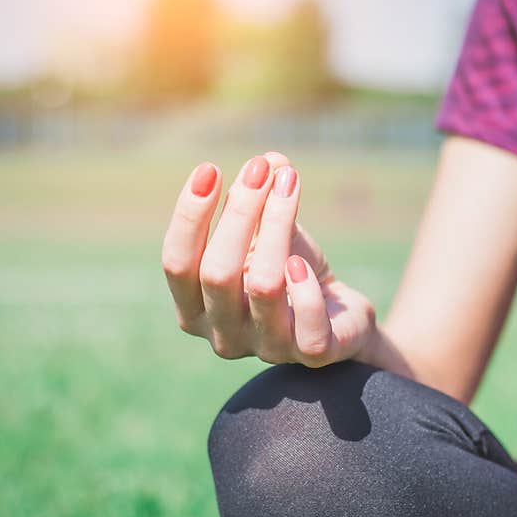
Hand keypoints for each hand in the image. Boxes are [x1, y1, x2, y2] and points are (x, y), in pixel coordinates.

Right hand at [162, 151, 375, 367]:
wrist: (339, 314)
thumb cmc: (289, 270)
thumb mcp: (269, 231)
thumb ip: (261, 198)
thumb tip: (271, 162)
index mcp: (195, 309)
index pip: (177, 264)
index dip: (189, 216)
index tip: (210, 169)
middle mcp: (224, 336)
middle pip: (218, 273)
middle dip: (239, 212)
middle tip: (261, 168)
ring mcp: (267, 349)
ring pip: (264, 287)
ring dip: (277, 227)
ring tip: (290, 184)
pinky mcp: (312, 354)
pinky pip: (308, 324)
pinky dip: (305, 288)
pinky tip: (304, 262)